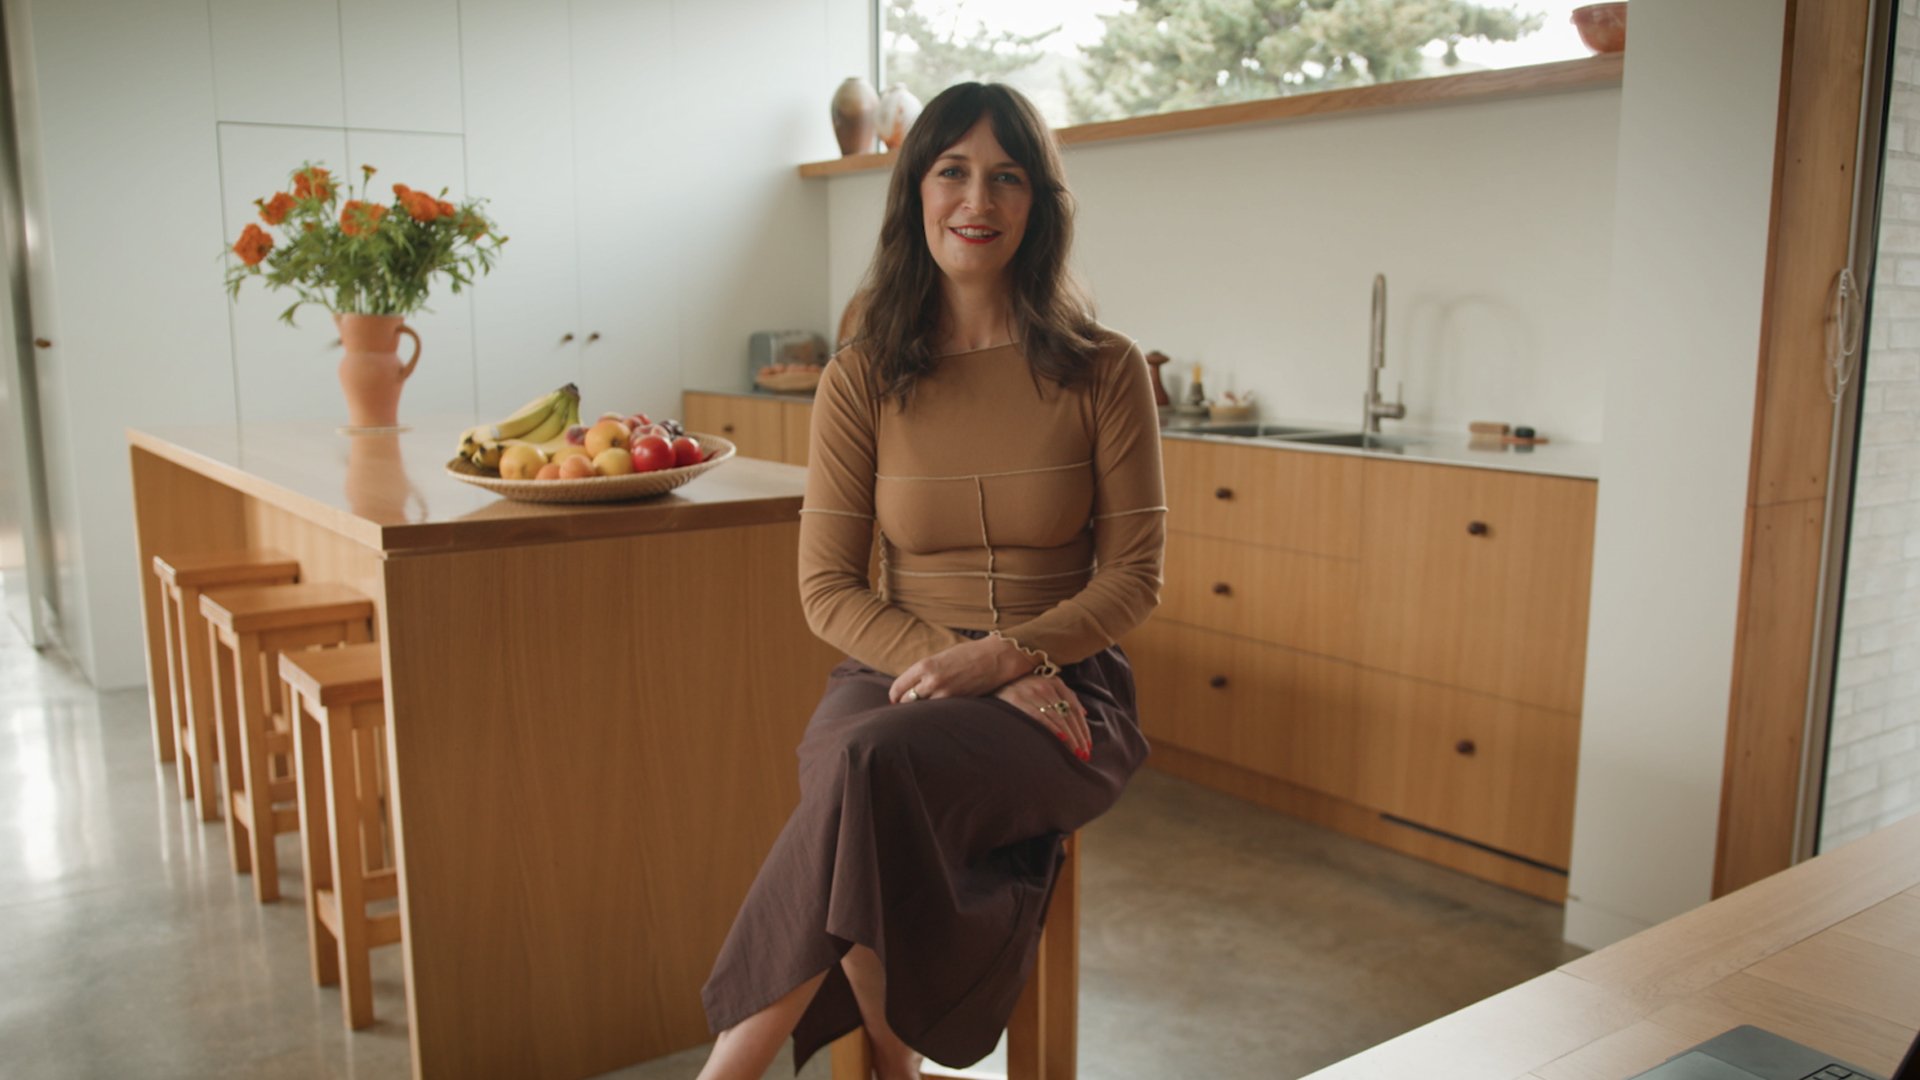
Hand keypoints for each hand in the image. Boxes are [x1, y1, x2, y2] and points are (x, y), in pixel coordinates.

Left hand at [888, 636, 1028, 703]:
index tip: (895, 700)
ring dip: (920, 711)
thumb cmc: (969, 654)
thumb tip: (913, 687)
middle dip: (904, 705)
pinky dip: (935, 713)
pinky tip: (936, 713)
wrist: (995, 657)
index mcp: (925, 665)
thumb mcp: (941, 657)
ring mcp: (944, 693)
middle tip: (905, 709)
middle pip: (906, 701)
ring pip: (921, 710)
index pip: (899, 687)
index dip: (895, 695)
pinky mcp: (957, 701)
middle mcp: (931, 680)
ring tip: (920, 713)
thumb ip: (926, 671)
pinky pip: (938, 712)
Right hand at [993, 673, 1091, 759]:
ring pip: (1057, 717)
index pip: (1074, 707)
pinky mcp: (1017, 699)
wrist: (990, 683)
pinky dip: (1052, 728)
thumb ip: (1064, 697)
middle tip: (1084, 754)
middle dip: (1078, 736)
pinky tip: (1061, 739)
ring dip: (1069, 738)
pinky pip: (1040, 717)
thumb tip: (1084, 713)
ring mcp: (1031, 691)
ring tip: (1075, 753)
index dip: (1083, 727)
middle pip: (1068, 714)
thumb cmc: (1021, 690)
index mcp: (1054, 681)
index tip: (1088, 745)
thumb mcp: (1044, 687)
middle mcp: (1044, 684)